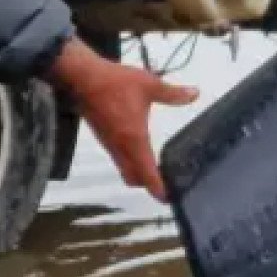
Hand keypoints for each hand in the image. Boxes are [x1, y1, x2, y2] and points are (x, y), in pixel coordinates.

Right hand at [48, 37, 196, 202]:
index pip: (147, 173)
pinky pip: (119, 158)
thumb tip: (195, 94)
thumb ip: (173, 93)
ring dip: (139, 174)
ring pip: (125, 169)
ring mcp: (110, 144)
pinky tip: (142, 151)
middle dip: (149, 185)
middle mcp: (120, 148)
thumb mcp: (149, 85)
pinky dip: (131, 162)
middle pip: (134, 178)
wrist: (81, 78)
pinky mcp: (104, 138)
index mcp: (133, 140)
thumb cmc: (115, 82)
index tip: (170, 198)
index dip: (158, 189)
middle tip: (169, 182)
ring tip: (159, 170)